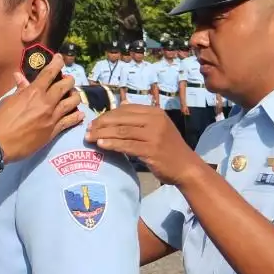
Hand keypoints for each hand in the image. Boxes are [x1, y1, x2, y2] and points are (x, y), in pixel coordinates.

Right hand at [0, 56, 83, 161]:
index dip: (57, 63)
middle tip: (68, 79)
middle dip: (69, 79)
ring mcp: (52, 117)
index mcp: (33, 92)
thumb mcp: (8, 101)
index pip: (49, 72)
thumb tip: (20, 76)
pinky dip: (77, 116)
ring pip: (72, 102)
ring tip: (74, 95)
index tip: (59, 58)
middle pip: (65, 86)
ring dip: (75, 96)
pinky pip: (70, 121)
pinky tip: (80, 114)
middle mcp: (46, 102)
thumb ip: (19, 89)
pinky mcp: (53, 131)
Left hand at [84, 104, 202, 184]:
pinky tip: (101, 145)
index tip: (93, 122)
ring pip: (121, 131)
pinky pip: (127, 145)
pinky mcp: (151, 150)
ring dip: (102, 134)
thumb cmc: (168, 148)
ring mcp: (154, 135)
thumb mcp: (158, 126)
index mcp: (155, 112)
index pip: (125, 109)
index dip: (106, 115)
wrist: (186, 167)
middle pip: (121, 119)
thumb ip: (140, 117)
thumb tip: (120, 106)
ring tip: (89, 138)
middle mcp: (155, 120)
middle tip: (87, 130)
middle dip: (101, 124)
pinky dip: (112, 144)